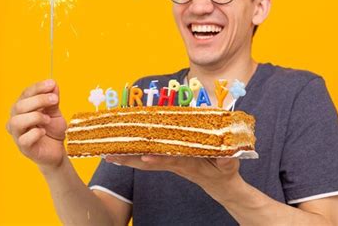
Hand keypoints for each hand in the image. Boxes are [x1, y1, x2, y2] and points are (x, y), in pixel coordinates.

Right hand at [7, 79, 66, 169]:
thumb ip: (53, 99)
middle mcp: (16, 120)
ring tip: (48, 119)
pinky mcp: (24, 148)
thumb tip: (53, 84)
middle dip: (39, 100)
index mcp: (23, 109)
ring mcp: (18, 134)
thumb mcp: (55, 112)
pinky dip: (35, 133)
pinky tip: (43, 132)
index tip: (52, 84)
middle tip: (55, 100)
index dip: (38, 88)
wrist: (57, 150)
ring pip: (16, 122)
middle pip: (19, 106)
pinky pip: (23, 139)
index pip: (25, 94)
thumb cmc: (52, 130)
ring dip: (35, 117)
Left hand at [105, 155, 240, 196]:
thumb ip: (227, 162)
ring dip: (128, 157)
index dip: (160, 160)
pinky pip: (151, 157)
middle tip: (111, 155)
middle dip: (131, 159)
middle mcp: (176, 164)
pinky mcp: (171, 161)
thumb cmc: (225, 173)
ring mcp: (172, 163)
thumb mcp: (229, 166)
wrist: (221, 186)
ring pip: (147, 160)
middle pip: (151, 161)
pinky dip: (136, 155)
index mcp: (190, 164)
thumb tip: (226, 158)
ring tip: (108, 154)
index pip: (172, 161)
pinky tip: (123, 152)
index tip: (146, 158)